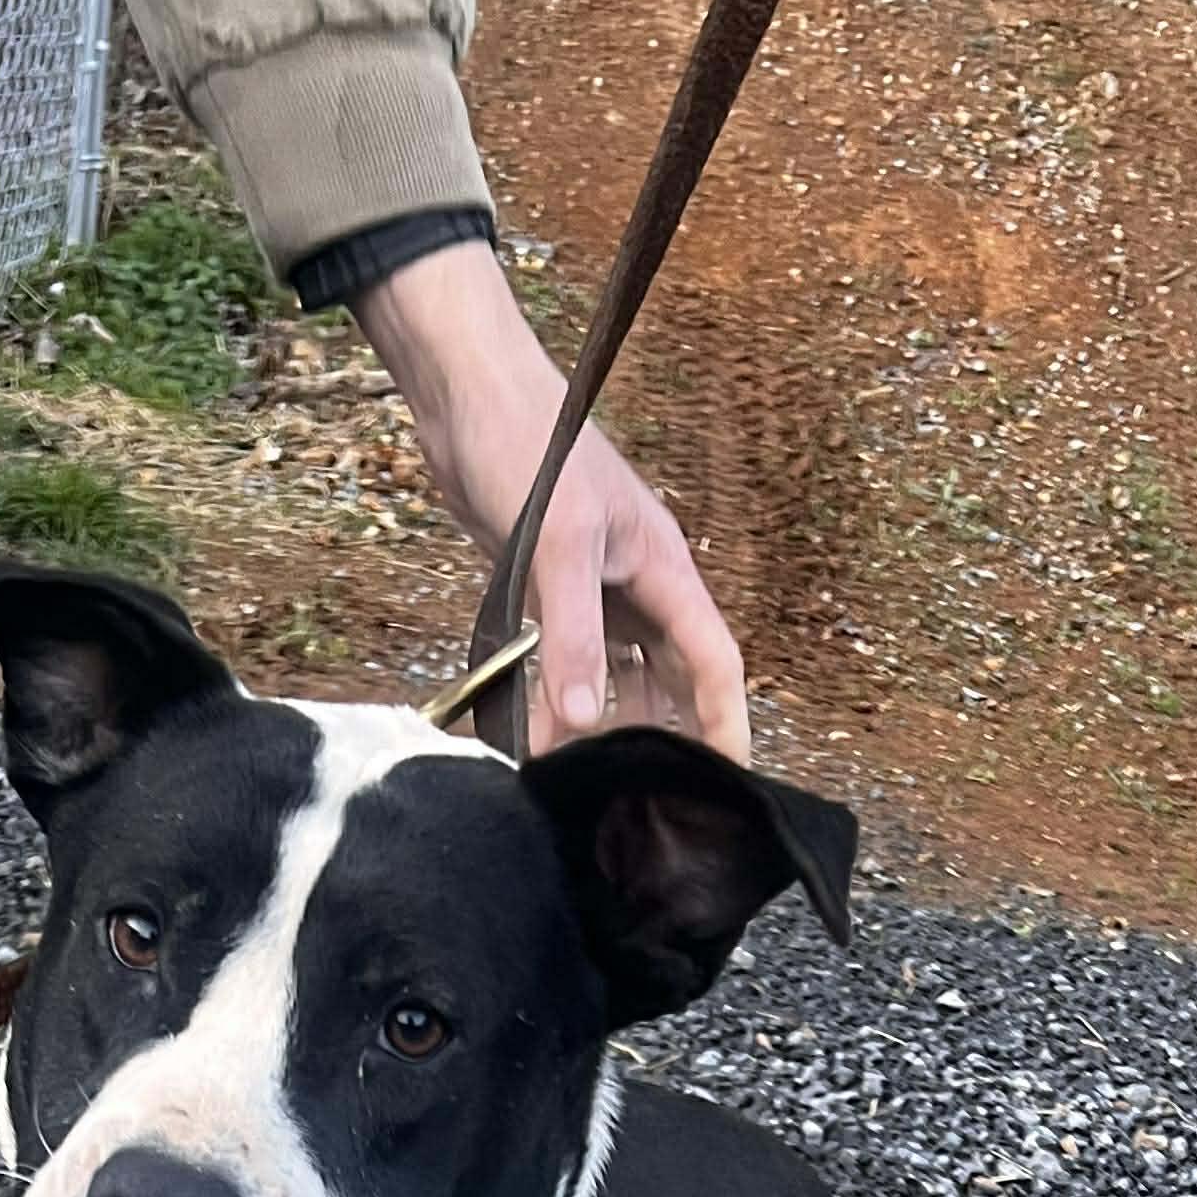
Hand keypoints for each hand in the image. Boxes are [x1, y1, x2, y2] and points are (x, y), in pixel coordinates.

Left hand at [353, 239, 749, 759]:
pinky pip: (568, 658)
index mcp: (662, 567)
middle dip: (664, 734)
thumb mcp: (558, 546)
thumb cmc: (527, 445)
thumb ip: (572, 635)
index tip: (731, 779)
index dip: (724, 719)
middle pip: (669, 676)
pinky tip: (536, 732)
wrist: (466, 397)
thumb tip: (583, 720)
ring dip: (603, 722)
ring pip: (616, 673)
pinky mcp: (549, 588)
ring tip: (584, 779)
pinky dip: (558, 696)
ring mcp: (594, 587)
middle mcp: (638, 582)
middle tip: (650, 798)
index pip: (711, 658)